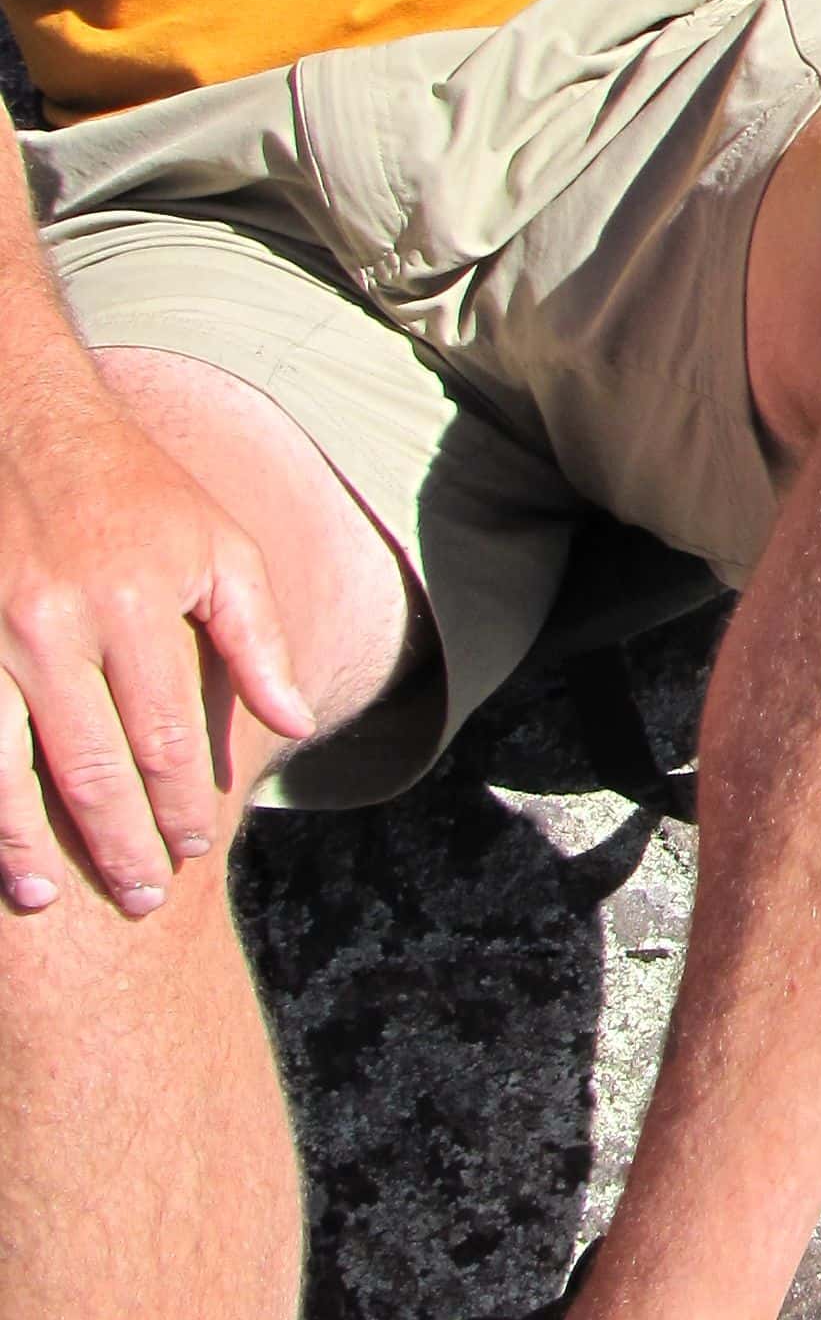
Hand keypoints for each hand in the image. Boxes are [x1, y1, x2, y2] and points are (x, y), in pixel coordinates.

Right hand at [0, 368, 310, 916]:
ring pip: (0, 769)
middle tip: (143, 897)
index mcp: (133, 601)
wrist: (18, 422)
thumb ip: (257, 637)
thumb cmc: (132, 492)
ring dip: (23, 844)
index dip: (181, 803)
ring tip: (48, 897)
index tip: (197, 846)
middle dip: (119, 843)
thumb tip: (292, 718)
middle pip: (90, 766)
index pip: (165, 734)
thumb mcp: (216, 545)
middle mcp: (54, 622)